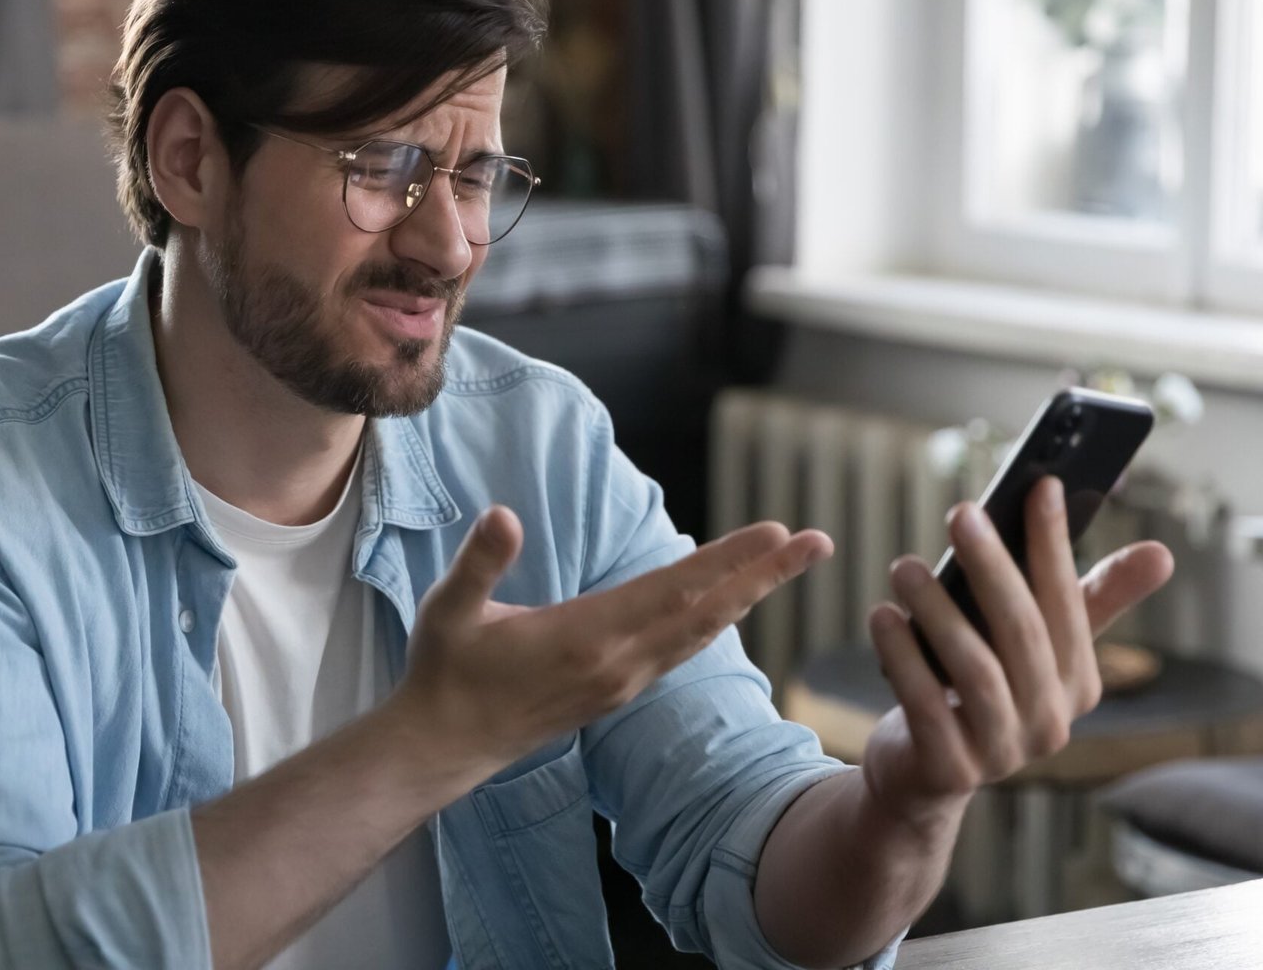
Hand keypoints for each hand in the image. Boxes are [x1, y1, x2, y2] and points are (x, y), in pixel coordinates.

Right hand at [391, 506, 831, 775]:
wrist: (446, 745)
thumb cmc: (445, 670)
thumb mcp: (450, 610)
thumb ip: (480, 562)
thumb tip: (503, 516)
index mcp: (586, 636)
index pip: (674, 589)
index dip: (729, 558)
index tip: (777, 531)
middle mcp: (618, 663)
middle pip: (708, 612)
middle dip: (765, 574)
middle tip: (818, 541)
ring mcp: (621, 682)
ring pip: (701, 634)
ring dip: (748, 596)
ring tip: (786, 565)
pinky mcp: (615, 692)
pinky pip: (680, 652)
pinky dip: (714, 623)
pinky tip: (729, 607)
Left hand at [860, 477, 1174, 828]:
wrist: (921, 774)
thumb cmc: (980, 691)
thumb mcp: (1031, 648)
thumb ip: (1086, 600)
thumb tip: (1161, 554)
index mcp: (1077, 684)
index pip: (1070, 605)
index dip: (1056, 545)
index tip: (1043, 486)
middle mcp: (1050, 722)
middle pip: (1023, 632)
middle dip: (993, 566)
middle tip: (961, 512)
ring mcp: (1002, 751)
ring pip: (975, 668)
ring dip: (937, 609)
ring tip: (904, 567)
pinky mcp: (950, 769)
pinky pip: (925, 705)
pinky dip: (902, 656)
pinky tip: (881, 615)